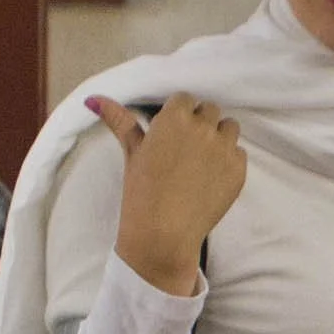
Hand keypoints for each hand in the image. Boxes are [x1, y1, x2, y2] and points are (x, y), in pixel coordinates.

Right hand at [94, 90, 247, 297]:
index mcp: (175, 118)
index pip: (185, 99)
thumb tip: (94, 99)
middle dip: (200, 124)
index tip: (172, 134)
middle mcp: (203, 128)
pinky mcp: (238, 170)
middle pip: (210, 110)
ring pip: (229, 128)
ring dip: (219, 137)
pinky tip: (211, 178)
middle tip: (186, 149)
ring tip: (202, 160)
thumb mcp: (132, 153)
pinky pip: (239, 154)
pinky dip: (228, 162)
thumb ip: (120, 121)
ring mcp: (224, 148)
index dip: (179, 115)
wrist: (163, 233)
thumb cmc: (142, 192)